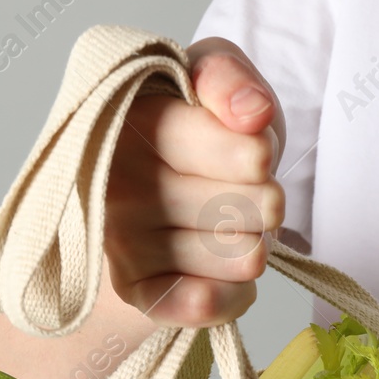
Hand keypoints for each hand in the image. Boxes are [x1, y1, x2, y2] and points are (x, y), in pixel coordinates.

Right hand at [104, 37, 285, 326]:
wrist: (158, 183)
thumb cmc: (197, 128)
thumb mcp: (215, 78)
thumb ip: (230, 76)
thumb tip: (250, 114)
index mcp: (127, 117)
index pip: (233, 150)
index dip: (259, 155)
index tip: (256, 152)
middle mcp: (112, 179)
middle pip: (249, 206)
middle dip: (266, 199)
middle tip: (245, 191)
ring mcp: (118, 237)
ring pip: (241, 255)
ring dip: (254, 243)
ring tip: (228, 225)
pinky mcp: (133, 289)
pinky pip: (207, 303)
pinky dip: (234, 292)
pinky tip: (224, 271)